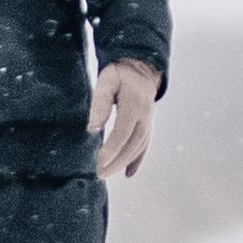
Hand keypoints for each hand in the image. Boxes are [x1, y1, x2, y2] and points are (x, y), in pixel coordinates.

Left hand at [96, 61, 160, 180]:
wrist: (140, 68)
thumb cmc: (119, 74)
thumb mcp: (106, 82)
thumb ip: (100, 103)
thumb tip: (93, 129)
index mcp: (134, 106)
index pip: (122, 132)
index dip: (111, 149)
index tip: (99, 162)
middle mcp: (145, 117)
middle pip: (132, 145)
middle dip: (116, 162)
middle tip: (99, 174)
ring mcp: (149, 122)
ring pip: (138, 147)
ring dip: (123, 163)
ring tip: (106, 174)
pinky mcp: (148, 125)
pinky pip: (144, 146)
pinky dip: (137, 160)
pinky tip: (129, 174)